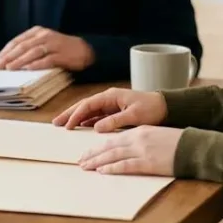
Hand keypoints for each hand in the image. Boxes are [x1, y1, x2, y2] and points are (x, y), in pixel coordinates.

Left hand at [0, 26, 94, 70]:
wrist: (84, 50)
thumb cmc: (59, 49)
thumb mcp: (42, 43)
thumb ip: (28, 48)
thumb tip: (8, 60)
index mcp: (37, 32)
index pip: (17, 41)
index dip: (6, 51)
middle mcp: (44, 36)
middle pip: (23, 46)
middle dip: (9, 57)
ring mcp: (54, 44)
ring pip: (33, 52)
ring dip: (20, 61)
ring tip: (10, 68)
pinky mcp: (62, 55)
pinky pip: (48, 60)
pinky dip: (37, 64)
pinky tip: (28, 69)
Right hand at [52, 87, 167, 131]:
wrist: (166, 107)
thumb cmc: (152, 108)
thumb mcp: (134, 116)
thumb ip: (115, 121)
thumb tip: (95, 127)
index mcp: (111, 96)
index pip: (88, 105)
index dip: (76, 115)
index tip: (67, 125)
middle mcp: (108, 98)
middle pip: (84, 105)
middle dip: (70, 113)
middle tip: (56, 122)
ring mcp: (111, 104)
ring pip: (89, 110)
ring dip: (76, 117)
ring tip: (63, 125)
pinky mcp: (115, 111)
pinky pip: (96, 115)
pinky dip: (87, 120)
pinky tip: (80, 126)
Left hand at [77, 125, 182, 175]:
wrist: (195, 147)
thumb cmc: (179, 143)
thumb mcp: (157, 136)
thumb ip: (142, 140)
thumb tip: (129, 149)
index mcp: (140, 130)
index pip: (114, 138)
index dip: (99, 146)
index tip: (89, 151)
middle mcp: (138, 138)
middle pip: (109, 146)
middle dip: (93, 153)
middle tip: (80, 160)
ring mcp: (142, 150)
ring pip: (113, 155)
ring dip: (97, 161)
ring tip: (85, 166)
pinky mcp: (148, 162)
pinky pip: (125, 166)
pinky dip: (112, 168)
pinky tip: (102, 171)